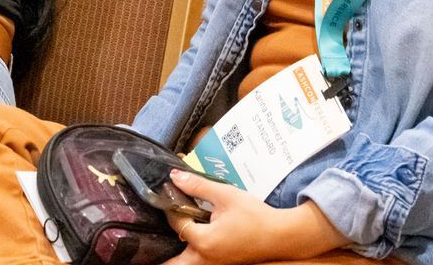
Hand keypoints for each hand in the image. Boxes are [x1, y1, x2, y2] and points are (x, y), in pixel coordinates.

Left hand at [165, 171, 344, 264]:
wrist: (281, 235)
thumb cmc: (255, 216)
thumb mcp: (226, 195)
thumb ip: (198, 186)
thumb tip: (175, 177)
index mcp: (203, 242)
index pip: (177, 224)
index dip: (171, 207)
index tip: (167, 192)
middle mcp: (205, 259)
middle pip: (173, 262)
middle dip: (160, 253)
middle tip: (151, 237)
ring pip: (184, 264)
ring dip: (175, 256)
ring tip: (168, 240)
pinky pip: (198, 263)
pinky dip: (189, 256)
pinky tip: (190, 240)